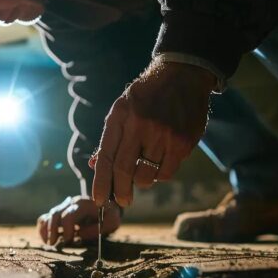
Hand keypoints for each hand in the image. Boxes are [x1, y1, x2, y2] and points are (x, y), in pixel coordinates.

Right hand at [37, 196, 120, 245]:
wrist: (107, 207)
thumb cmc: (109, 215)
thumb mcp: (112, 221)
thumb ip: (98, 228)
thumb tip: (79, 234)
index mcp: (83, 204)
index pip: (69, 214)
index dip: (66, 229)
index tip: (69, 240)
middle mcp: (71, 204)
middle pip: (55, 214)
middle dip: (52, 230)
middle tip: (53, 244)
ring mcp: (63, 208)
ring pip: (48, 216)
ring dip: (46, 231)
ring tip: (50, 244)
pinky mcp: (59, 214)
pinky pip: (44, 219)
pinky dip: (42, 229)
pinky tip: (47, 240)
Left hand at [89, 60, 214, 206]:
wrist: (183, 76)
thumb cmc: (147, 96)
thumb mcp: (122, 109)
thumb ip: (110, 138)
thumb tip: (95, 166)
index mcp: (121, 116)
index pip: (106, 156)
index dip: (101, 182)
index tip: (98, 199)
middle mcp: (140, 126)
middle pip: (124, 170)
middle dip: (119, 191)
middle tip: (121, 201)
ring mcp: (163, 135)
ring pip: (146, 176)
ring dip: (141, 181)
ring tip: (141, 175)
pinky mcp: (182, 143)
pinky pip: (166, 173)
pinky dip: (159, 175)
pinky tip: (158, 166)